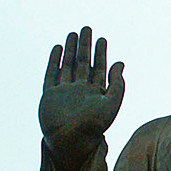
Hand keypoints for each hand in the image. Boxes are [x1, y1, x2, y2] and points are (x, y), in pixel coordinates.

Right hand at [39, 26, 124, 144]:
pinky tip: (58, 48)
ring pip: (67, 66)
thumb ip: (117, 84)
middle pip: (83, 64)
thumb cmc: (93, 126)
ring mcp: (64, 93)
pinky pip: (51, 75)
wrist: (71, 141)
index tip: (102, 39)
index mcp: (95, 94)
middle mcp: (80, 91)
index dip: (101, 54)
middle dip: (85, 46)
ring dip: (70, 50)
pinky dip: (54, 61)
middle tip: (87, 29)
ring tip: (73, 34)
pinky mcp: (50, 96)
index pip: (99, 69)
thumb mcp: (111, 104)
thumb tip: (120, 63)